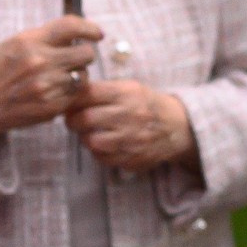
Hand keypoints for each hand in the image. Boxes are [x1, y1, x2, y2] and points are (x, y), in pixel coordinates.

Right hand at [0, 16, 101, 141]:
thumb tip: (78, 31)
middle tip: (75, 59)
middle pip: (86, 53)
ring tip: (60, 78)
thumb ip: (45, 37)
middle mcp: (40, 61)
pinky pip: (76, 94)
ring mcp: (47, 85)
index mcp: (30, 41)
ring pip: (83, 75)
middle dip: (84, 55)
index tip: (97, 34)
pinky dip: (70, 92)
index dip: (89, 28)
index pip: (71, 26)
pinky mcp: (52, 105)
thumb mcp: (15, 44)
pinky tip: (55, 91)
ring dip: (77, 75)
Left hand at [70, 79, 197, 173]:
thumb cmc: (146, 104)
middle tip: (73, 120)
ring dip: (84, 138)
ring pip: (92, 141)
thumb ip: (103, 90)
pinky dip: (97, 152)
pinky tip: (102, 145)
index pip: (88, 94)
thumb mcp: (130, 88)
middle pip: (86, 119)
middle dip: (73, 120)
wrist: (177, 127)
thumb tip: (70, 95)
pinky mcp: (133, 158)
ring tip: (87, 133)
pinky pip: (103, 158)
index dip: (73, 99)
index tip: (69, 103)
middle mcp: (130, 115)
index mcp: (127, 93)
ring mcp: (132, 139)